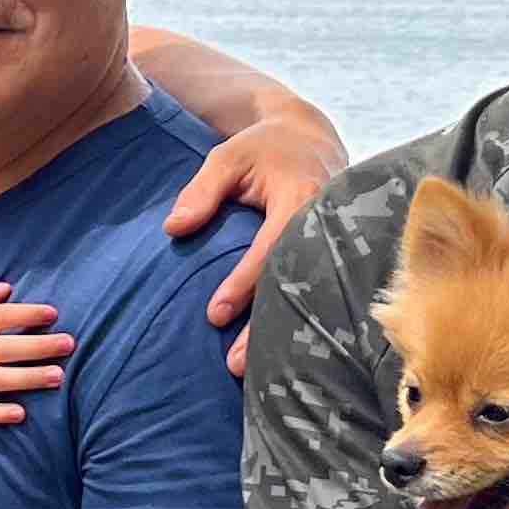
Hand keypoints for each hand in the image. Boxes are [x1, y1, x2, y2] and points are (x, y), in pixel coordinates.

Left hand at [167, 110, 349, 375]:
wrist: (311, 137)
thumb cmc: (263, 148)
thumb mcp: (228, 157)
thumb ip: (202, 191)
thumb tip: (173, 228)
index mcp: (301, 197)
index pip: (268, 250)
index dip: (242, 284)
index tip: (213, 314)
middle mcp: (324, 224)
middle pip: (293, 285)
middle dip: (263, 326)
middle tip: (234, 364)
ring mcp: (335, 242)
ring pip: (308, 295)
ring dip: (282, 333)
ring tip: (256, 371)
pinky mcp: (335, 253)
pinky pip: (315, 290)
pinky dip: (297, 319)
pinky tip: (280, 351)